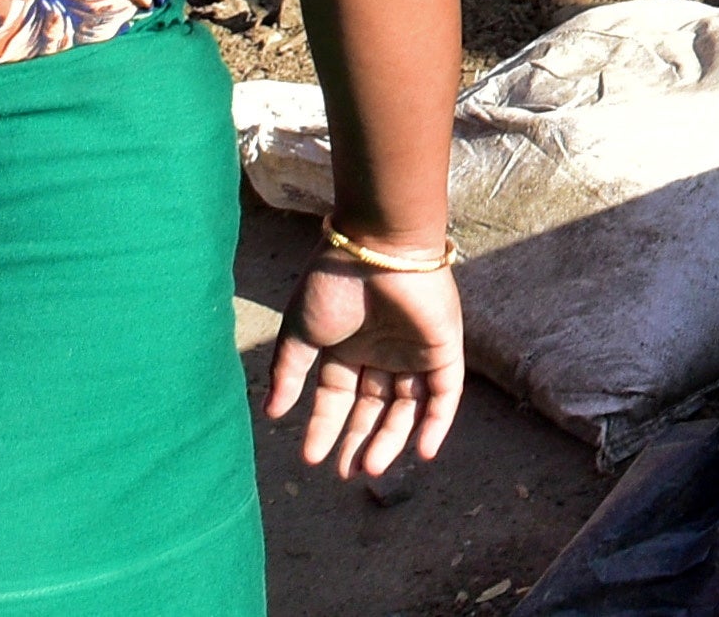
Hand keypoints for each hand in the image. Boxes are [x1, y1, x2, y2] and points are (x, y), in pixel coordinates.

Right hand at [269, 255, 467, 480]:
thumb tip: (273, 414)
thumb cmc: (335, 284)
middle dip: (358, 439)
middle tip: (346, 473)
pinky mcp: (443, 348)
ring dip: (392, 439)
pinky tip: (423, 452)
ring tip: (370, 468)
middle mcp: (382, 351)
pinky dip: (437, 422)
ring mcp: (414, 351)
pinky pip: (445, 393)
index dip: (325, 427)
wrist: (378, 247)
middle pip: (373, 407)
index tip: (310, 458)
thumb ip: (288, 372)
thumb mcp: (301, 331)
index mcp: (347, 345)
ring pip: (407, 405)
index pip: (337, 396)